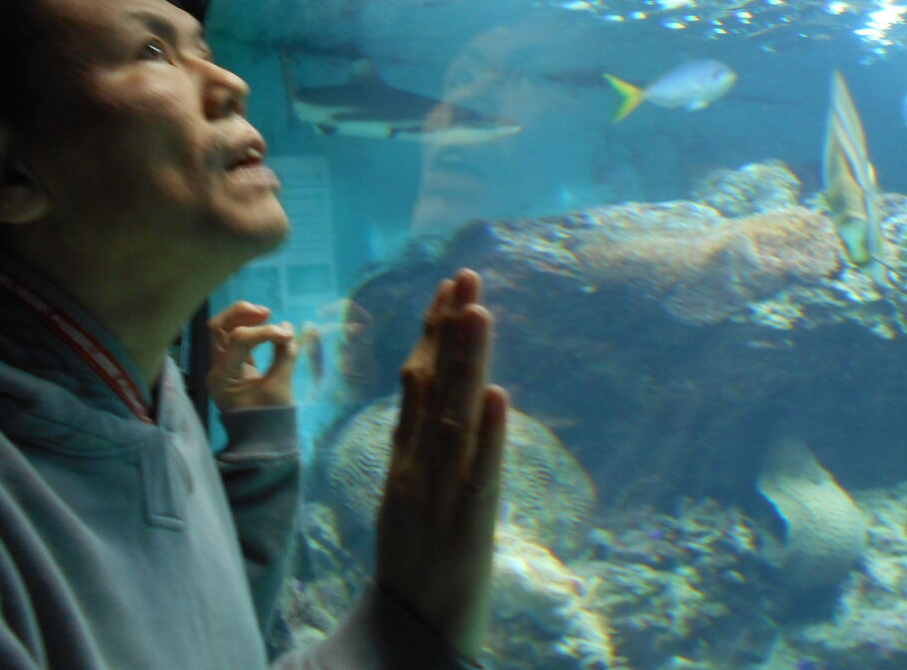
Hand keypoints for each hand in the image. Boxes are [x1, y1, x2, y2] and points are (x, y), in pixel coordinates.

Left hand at [207, 301, 297, 410]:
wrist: (260, 442)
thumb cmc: (269, 420)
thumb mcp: (279, 387)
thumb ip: (285, 355)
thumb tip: (287, 328)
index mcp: (223, 377)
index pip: (238, 339)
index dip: (264, 331)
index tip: (287, 335)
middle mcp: (216, 368)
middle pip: (217, 328)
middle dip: (241, 314)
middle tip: (267, 313)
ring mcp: (222, 366)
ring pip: (222, 329)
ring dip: (243, 318)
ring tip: (268, 315)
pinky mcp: (233, 365)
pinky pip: (234, 339)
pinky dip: (249, 329)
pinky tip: (267, 327)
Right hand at [377, 269, 507, 661]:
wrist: (410, 630)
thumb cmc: (416, 558)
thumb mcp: (410, 490)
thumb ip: (420, 442)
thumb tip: (435, 392)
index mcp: (407, 455)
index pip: (422, 381)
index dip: (435, 333)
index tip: (451, 287)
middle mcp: (418, 464)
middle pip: (434, 387)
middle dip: (450, 330)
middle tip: (466, 276)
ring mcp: (439, 491)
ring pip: (454, 418)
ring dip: (466, 365)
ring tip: (479, 312)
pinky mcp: (467, 523)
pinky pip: (478, 474)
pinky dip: (488, 434)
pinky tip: (499, 395)